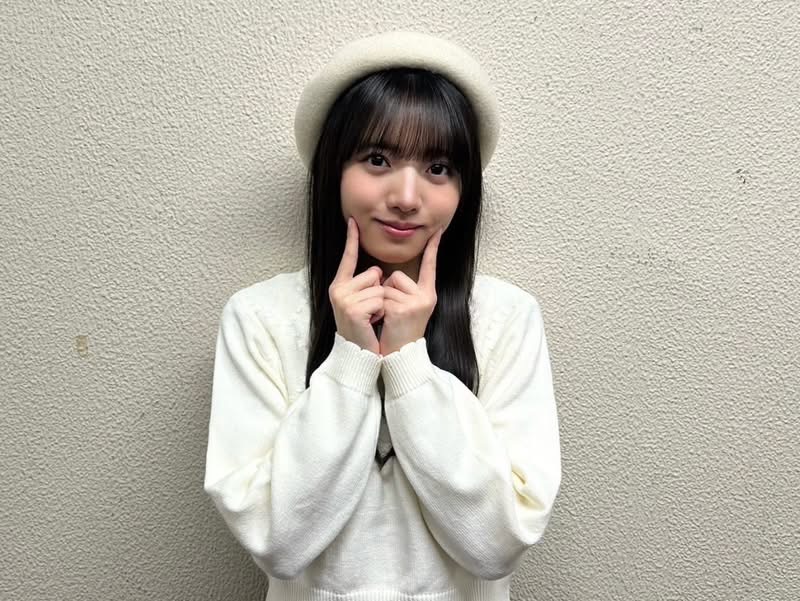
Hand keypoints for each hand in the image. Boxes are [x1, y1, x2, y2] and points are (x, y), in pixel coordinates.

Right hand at [329, 218, 384, 354]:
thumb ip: (365, 284)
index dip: (351, 238)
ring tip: (371, 318)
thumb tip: (378, 271)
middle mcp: (338, 289)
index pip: (349, 257)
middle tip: (370, 310)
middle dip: (379, 291)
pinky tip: (371, 323)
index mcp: (339, 285)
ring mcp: (344, 300)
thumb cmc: (363, 326)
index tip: (353, 220)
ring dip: (381, 304)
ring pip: (379, 288)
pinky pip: (379, 301)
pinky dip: (381, 312)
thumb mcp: (361, 302)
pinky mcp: (353, 310)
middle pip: (374, 273)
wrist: (357, 352)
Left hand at [378, 228, 442, 355]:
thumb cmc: (400, 331)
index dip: (433, 248)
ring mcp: (415, 303)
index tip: (437, 230)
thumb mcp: (408, 307)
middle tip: (392, 312)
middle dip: (387, 290)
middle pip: (397, 276)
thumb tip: (385, 274)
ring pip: (386, 286)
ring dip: (381, 300)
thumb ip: (404, 290)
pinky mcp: (402, 310)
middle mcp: (425, 297)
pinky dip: (378, 308)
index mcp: (428, 294)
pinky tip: (386, 321)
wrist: (401, 354)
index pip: (430, 266)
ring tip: (389, 318)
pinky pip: (381, 297)